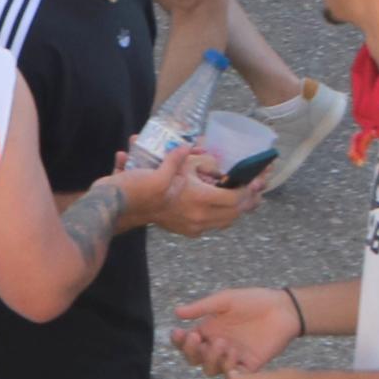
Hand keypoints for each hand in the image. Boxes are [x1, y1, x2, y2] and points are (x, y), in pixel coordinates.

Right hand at [138, 150, 258, 239]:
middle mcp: (201, 217)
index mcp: (199, 199)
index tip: (253, 181)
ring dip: (235, 210)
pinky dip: (220, 216)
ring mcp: (194, 227)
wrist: (123, 206)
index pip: (235, 198)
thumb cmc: (145, 184)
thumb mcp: (168, 164)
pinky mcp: (187, 231)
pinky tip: (218, 207)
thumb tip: (189, 147)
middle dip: (247, 201)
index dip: (247, 190)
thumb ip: (182, 156)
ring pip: (225, 222)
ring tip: (242, 199)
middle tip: (255, 190)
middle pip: (235, 213)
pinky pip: (212, 226)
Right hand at [168, 287, 298, 378]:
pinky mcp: (250, 365)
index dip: (179, 341)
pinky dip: (230, 369)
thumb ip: (202, 308)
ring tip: (223, 342)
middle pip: (195, 359)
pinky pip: (235, 375)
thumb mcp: (224, 300)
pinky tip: (234, 355)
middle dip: (192, 351)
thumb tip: (176, 312)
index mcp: (208, 330)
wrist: (283, 310)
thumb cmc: (254, 301)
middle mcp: (217, 346)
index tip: (178, 332)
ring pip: (211, 369)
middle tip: (197, 337)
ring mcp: (233, 357)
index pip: (186, 342)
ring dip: (212, 358)